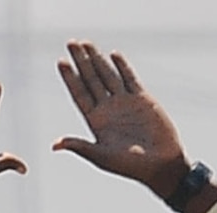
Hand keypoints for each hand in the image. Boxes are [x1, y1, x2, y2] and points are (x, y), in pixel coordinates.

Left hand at [53, 40, 189, 198]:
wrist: (161, 165)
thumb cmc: (130, 167)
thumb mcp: (102, 157)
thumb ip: (81, 147)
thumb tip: (55, 145)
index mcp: (96, 122)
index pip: (79, 94)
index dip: (70, 78)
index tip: (61, 61)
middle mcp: (108, 109)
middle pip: (91, 80)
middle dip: (81, 62)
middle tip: (71, 43)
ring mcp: (125, 103)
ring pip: (108, 76)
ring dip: (97, 59)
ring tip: (87, 43)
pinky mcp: (143, 100)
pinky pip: (130, 79)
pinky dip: (122, 66)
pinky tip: (114, 54)